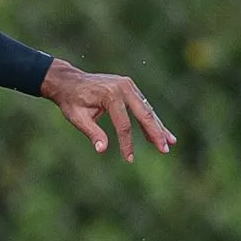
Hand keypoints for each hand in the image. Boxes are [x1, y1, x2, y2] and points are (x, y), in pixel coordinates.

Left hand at [39, 58, 175, 161]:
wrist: (69, 81)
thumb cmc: (71, 101)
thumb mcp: (77, 118)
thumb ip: (91, 132)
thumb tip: (102, 150)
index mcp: (110, 95)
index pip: (123, 125)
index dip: (127, 144)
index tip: (129, 159)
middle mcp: (123, 88)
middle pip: (143, 114)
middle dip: (155, 133)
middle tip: (165, 150)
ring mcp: (128, 85)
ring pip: (147, 110)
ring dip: (158, 127)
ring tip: (170, 142)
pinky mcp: (130, 87)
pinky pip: (142, 105)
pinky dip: (150, 119)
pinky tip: (159, 132)